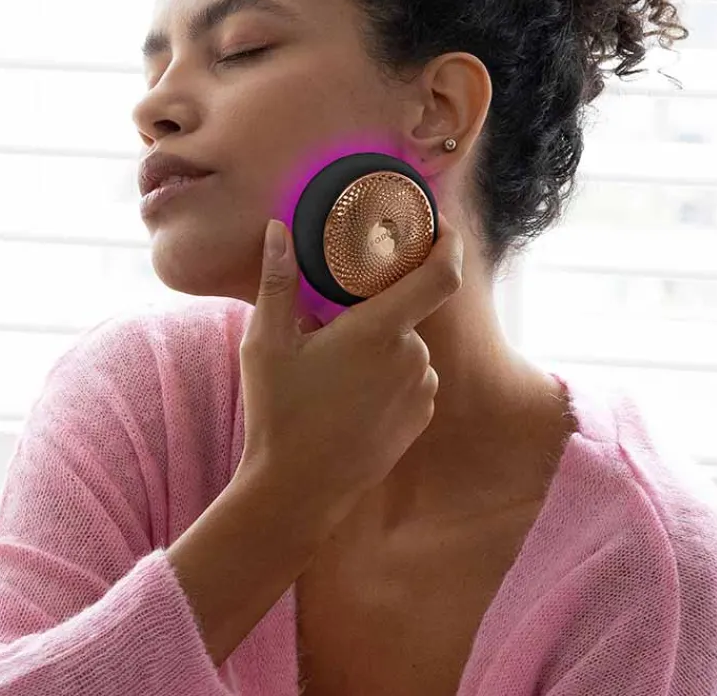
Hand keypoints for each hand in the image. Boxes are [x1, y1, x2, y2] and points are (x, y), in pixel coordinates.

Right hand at [235, 213, 463, 521]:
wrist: (298, 492)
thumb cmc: (278, 415)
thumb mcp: (267, 344)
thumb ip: (278, 281)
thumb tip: (278, 230)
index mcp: (379, 331)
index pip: (440, 275)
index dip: (449, 244)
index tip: (440, 224)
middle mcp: (411, 356)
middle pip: (405, 310)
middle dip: (376, 309)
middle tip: (332, 327)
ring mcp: (421, 390)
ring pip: (406, 345)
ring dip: (381, 344)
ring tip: (334, 370)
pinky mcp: (420, 417)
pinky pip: (412, 376)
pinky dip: (388, 373)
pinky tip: (351, 396)